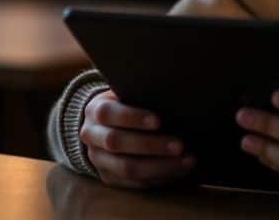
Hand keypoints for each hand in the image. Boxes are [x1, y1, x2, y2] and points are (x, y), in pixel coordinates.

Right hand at [80, 90, 195, 188]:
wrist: (103, 127)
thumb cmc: (126, 105)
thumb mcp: (126, 95)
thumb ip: (141, 96)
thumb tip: (174, 99)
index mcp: (94, 111)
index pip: (108, 113)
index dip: (133, 117)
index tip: (158, 121)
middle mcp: (91, 136)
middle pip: (117, 143)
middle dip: (151, 145)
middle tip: (180, 145)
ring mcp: (98, 160)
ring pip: (126, 168)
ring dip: (160, 166)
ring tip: (186, 161)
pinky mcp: (109, 178)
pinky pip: (134, 184)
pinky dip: (159, 178)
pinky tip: (179, 170)